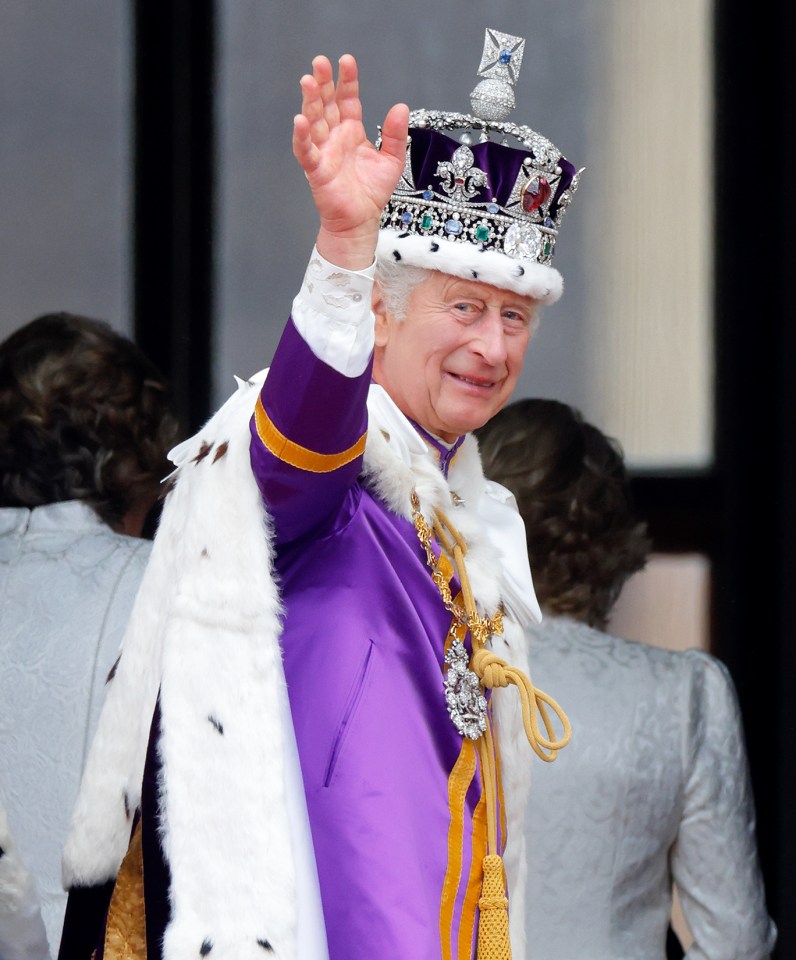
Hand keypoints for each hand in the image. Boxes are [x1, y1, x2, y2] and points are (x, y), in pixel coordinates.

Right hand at [293, 54, 408, 269]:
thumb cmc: (371, 192)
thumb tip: (401, 107)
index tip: (346, 61)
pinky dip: (302, 137)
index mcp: (351, 132)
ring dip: (310, 101)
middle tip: (319, 62)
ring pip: (314, 121)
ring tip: (308, 81)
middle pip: (326, 104)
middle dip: (323, 83)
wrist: (362, 221)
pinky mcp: (317, 170)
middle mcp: (335, 138)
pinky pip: (306, 151)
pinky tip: (300, 121)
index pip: (347, 100)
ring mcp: (324, 152)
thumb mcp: (392, 160)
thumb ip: (394, 134)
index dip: (347, 81)